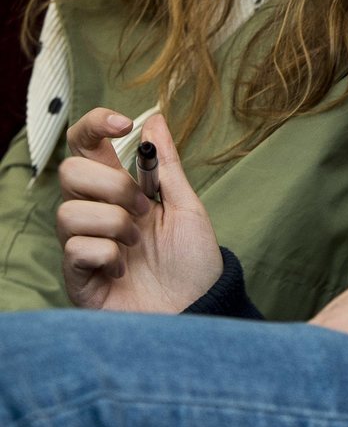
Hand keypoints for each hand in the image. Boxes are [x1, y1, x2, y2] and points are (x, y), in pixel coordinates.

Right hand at [57, 109, 222, 312]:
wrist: (199, 308)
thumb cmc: (193, 261)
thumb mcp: (187, 205)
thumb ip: (167, 164)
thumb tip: (154, 118)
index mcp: (118, 189)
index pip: (86, 145)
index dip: (95, 124)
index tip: (123, 124)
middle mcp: (95, 212)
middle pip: (70, 171)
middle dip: (113, 185)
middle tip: (144, 209)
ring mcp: (83, 244)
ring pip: (69, 211)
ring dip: (115, 224)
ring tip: (138, 245)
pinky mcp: (78, 276)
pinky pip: (76, 249)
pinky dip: (108, 255)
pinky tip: (124, 269)